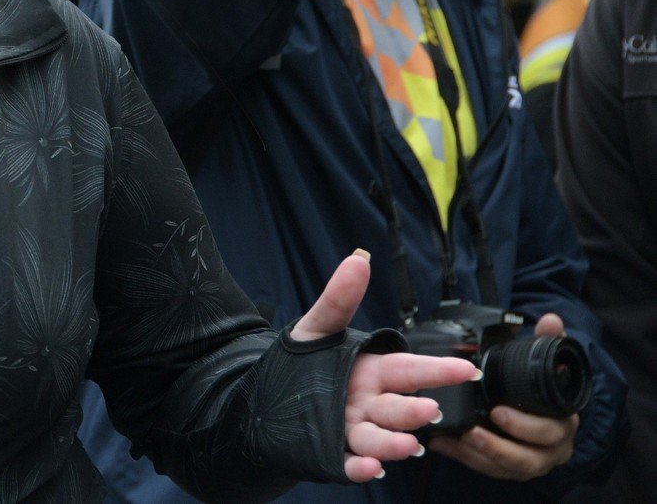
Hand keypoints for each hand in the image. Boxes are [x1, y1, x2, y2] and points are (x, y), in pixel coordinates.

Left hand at [291, 252, 479, 481]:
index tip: (465, 368)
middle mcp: (368, 404)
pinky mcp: (332, 454)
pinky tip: (367, 466)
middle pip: (397, 407)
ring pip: (379, 439)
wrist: (263, 397)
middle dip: (414, 410)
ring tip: (408, 445)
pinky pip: (348, 463)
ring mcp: (352, 430)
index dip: (437, 369)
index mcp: (371, 372)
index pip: (409, 369)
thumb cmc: (302, 361)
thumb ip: (339, 299)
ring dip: (394, 443)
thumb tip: (358, 260)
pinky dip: (358, 467)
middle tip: (429, 409)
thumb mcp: (317, 328)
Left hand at [427, 313, 578, 480]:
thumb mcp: (543, 363)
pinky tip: (442, 443)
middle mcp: (550, 448)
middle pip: (528, 457)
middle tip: (472, 429)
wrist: (537, 412)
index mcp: (561, 423)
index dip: (527, 425)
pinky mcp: (507, 469)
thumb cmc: (538, 388)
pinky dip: (464, 457)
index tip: (499, 411)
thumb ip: (547, 342)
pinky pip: (486, 469)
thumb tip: (551, 319)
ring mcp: (529, 462)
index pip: (551, 430)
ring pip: (506, 468)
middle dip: (499, 445)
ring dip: (479, 455)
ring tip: (455, 438)